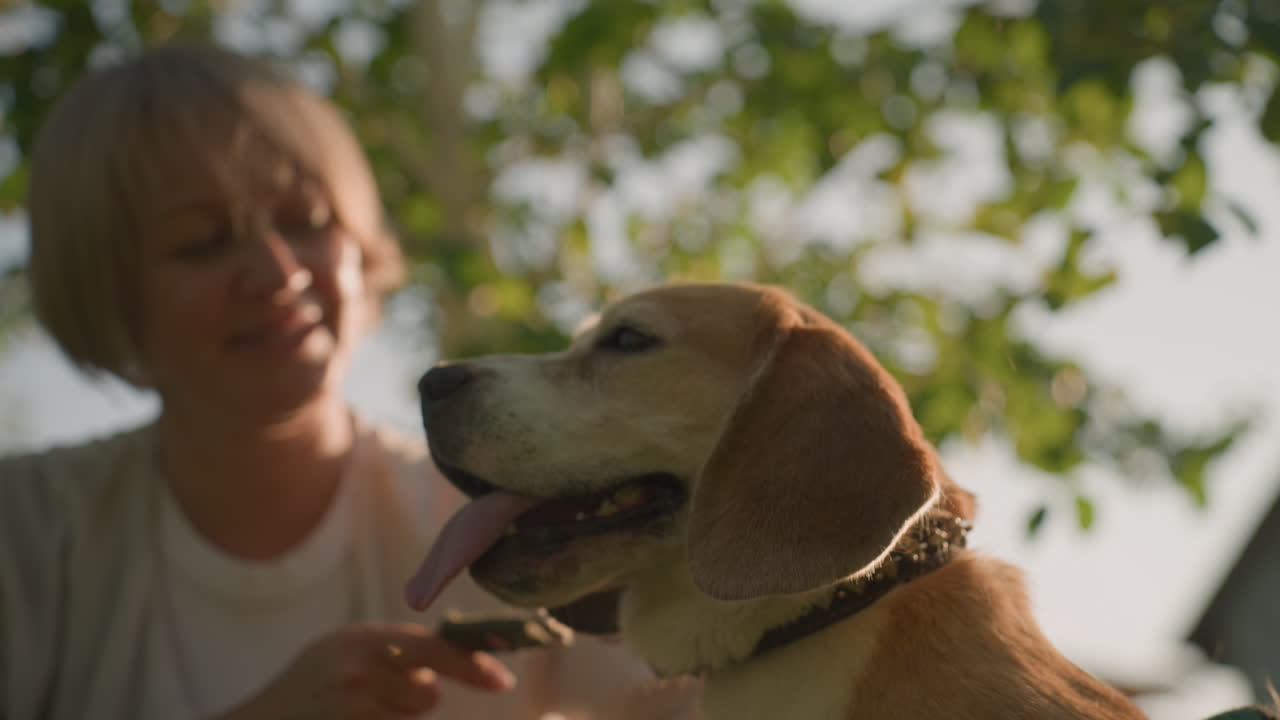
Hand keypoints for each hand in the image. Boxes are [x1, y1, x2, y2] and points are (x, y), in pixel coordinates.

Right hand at [215, 622, 515, 718]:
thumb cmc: (303, 693)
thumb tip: (444, 665)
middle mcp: (359, 665)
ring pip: (411, 715)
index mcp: (361, 638)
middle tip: (372, 700)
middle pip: (426, 692)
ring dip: (395, 719)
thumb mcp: (340, 654)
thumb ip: (388, 652)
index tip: (502, 679)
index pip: (434, 646)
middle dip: (415, 700)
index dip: (472, 663)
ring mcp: (352, 701)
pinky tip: (345, 719)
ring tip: (352, 711)